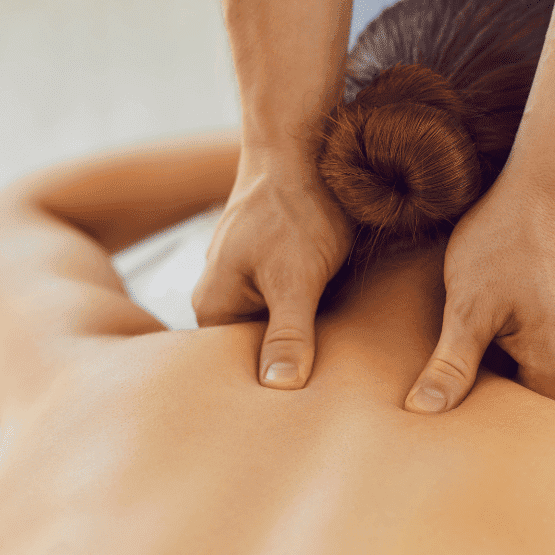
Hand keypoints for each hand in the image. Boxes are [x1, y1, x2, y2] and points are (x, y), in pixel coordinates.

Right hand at [192, 147, 352, 387]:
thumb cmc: (294, 210)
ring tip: (339, 358)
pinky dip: (314, 314)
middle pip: (258, 351)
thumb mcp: (294, 279)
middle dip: (293, 363)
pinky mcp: (274, 269)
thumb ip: (288, 334)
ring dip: (307, 338)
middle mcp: (223, 297)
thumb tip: (279, 388)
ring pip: (279, 328)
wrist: (302, 149)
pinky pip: (292, 306)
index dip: (274, 389)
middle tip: (331, 386)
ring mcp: (248, 281)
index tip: (309, 405)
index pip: (238, 371)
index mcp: (214, 306)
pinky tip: (340, 322)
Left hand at [404, 178, 554, 410]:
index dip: (473, 411)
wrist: (550, 179)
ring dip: (495, 356)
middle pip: (523, 394)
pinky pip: (540, 340)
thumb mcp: (469, 308)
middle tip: (444, 367)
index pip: (514, 418)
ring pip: (529, 364)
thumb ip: (450, 366)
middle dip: (484, 383)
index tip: (441, 397)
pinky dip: (509, 334)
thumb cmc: (507, 240)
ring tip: (462, 335)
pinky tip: (484, 312)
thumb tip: (422, 412)